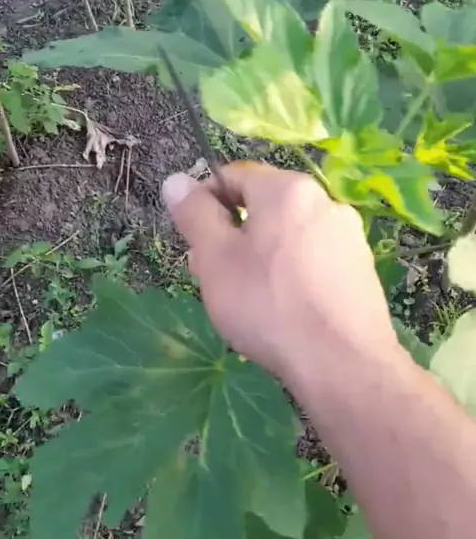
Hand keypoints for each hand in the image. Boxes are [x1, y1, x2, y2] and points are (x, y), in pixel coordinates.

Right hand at [163, 162, 397, 382]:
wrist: (341, 362)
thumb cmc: (267, 305)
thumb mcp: (216, 259)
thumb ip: (195, 215)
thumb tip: (177, 180)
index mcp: (288, 189)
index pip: (234, 176)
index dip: (204, 202)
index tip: (193, 240)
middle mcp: (325, 201)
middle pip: (264, 207)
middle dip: (233, 235)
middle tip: (213, 277)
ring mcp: (349, 237)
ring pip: (289, 236)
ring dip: (261, 257)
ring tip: (247, 300)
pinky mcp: (361, 269)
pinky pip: (314, 260)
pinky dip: (292, 275)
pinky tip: (283, 310)